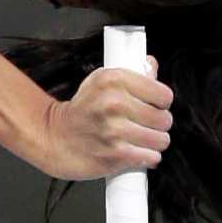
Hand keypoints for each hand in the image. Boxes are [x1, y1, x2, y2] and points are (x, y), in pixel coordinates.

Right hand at [40, 55, 172, 179]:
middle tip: (142, 123)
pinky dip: (146, 157)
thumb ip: (130, 75)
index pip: (164, 94)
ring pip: (162, 140)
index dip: (160, 102)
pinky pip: (152, 157)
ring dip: (153, 142)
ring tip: (138, 138)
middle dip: (157, 124)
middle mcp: (113, 102)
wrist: (57, 137)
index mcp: (112, 79)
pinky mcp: (117, 154)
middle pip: (165, 119)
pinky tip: (133, 150)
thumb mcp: (99, 83)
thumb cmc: (82, 111)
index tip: (151, 105)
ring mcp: (115, 129)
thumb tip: (151, 65)